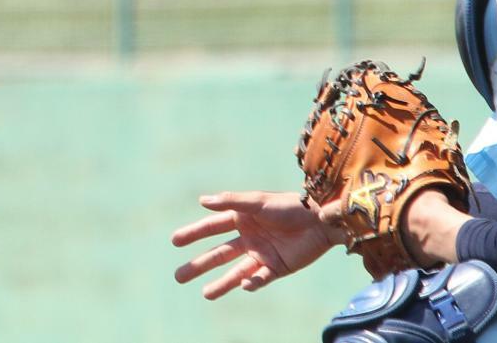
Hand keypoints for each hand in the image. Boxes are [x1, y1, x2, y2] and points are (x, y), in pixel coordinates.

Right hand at [171, 191, 342, 298]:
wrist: (322, 221)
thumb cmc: (290, 206)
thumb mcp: (258, 201)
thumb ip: (231, 201)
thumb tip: (202, 201)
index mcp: (241, 219)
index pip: (211, 228)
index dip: (193, 233)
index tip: (174, 241)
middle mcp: (247, 238)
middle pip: (218, 254)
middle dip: (199, 265)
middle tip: (179, 276)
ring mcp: (261, 254)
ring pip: (235, 271)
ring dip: (221, 283)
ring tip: (205, 294)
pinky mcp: (277, 268)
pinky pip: (260, 278)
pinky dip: (251, 283)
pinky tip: (244, 284)